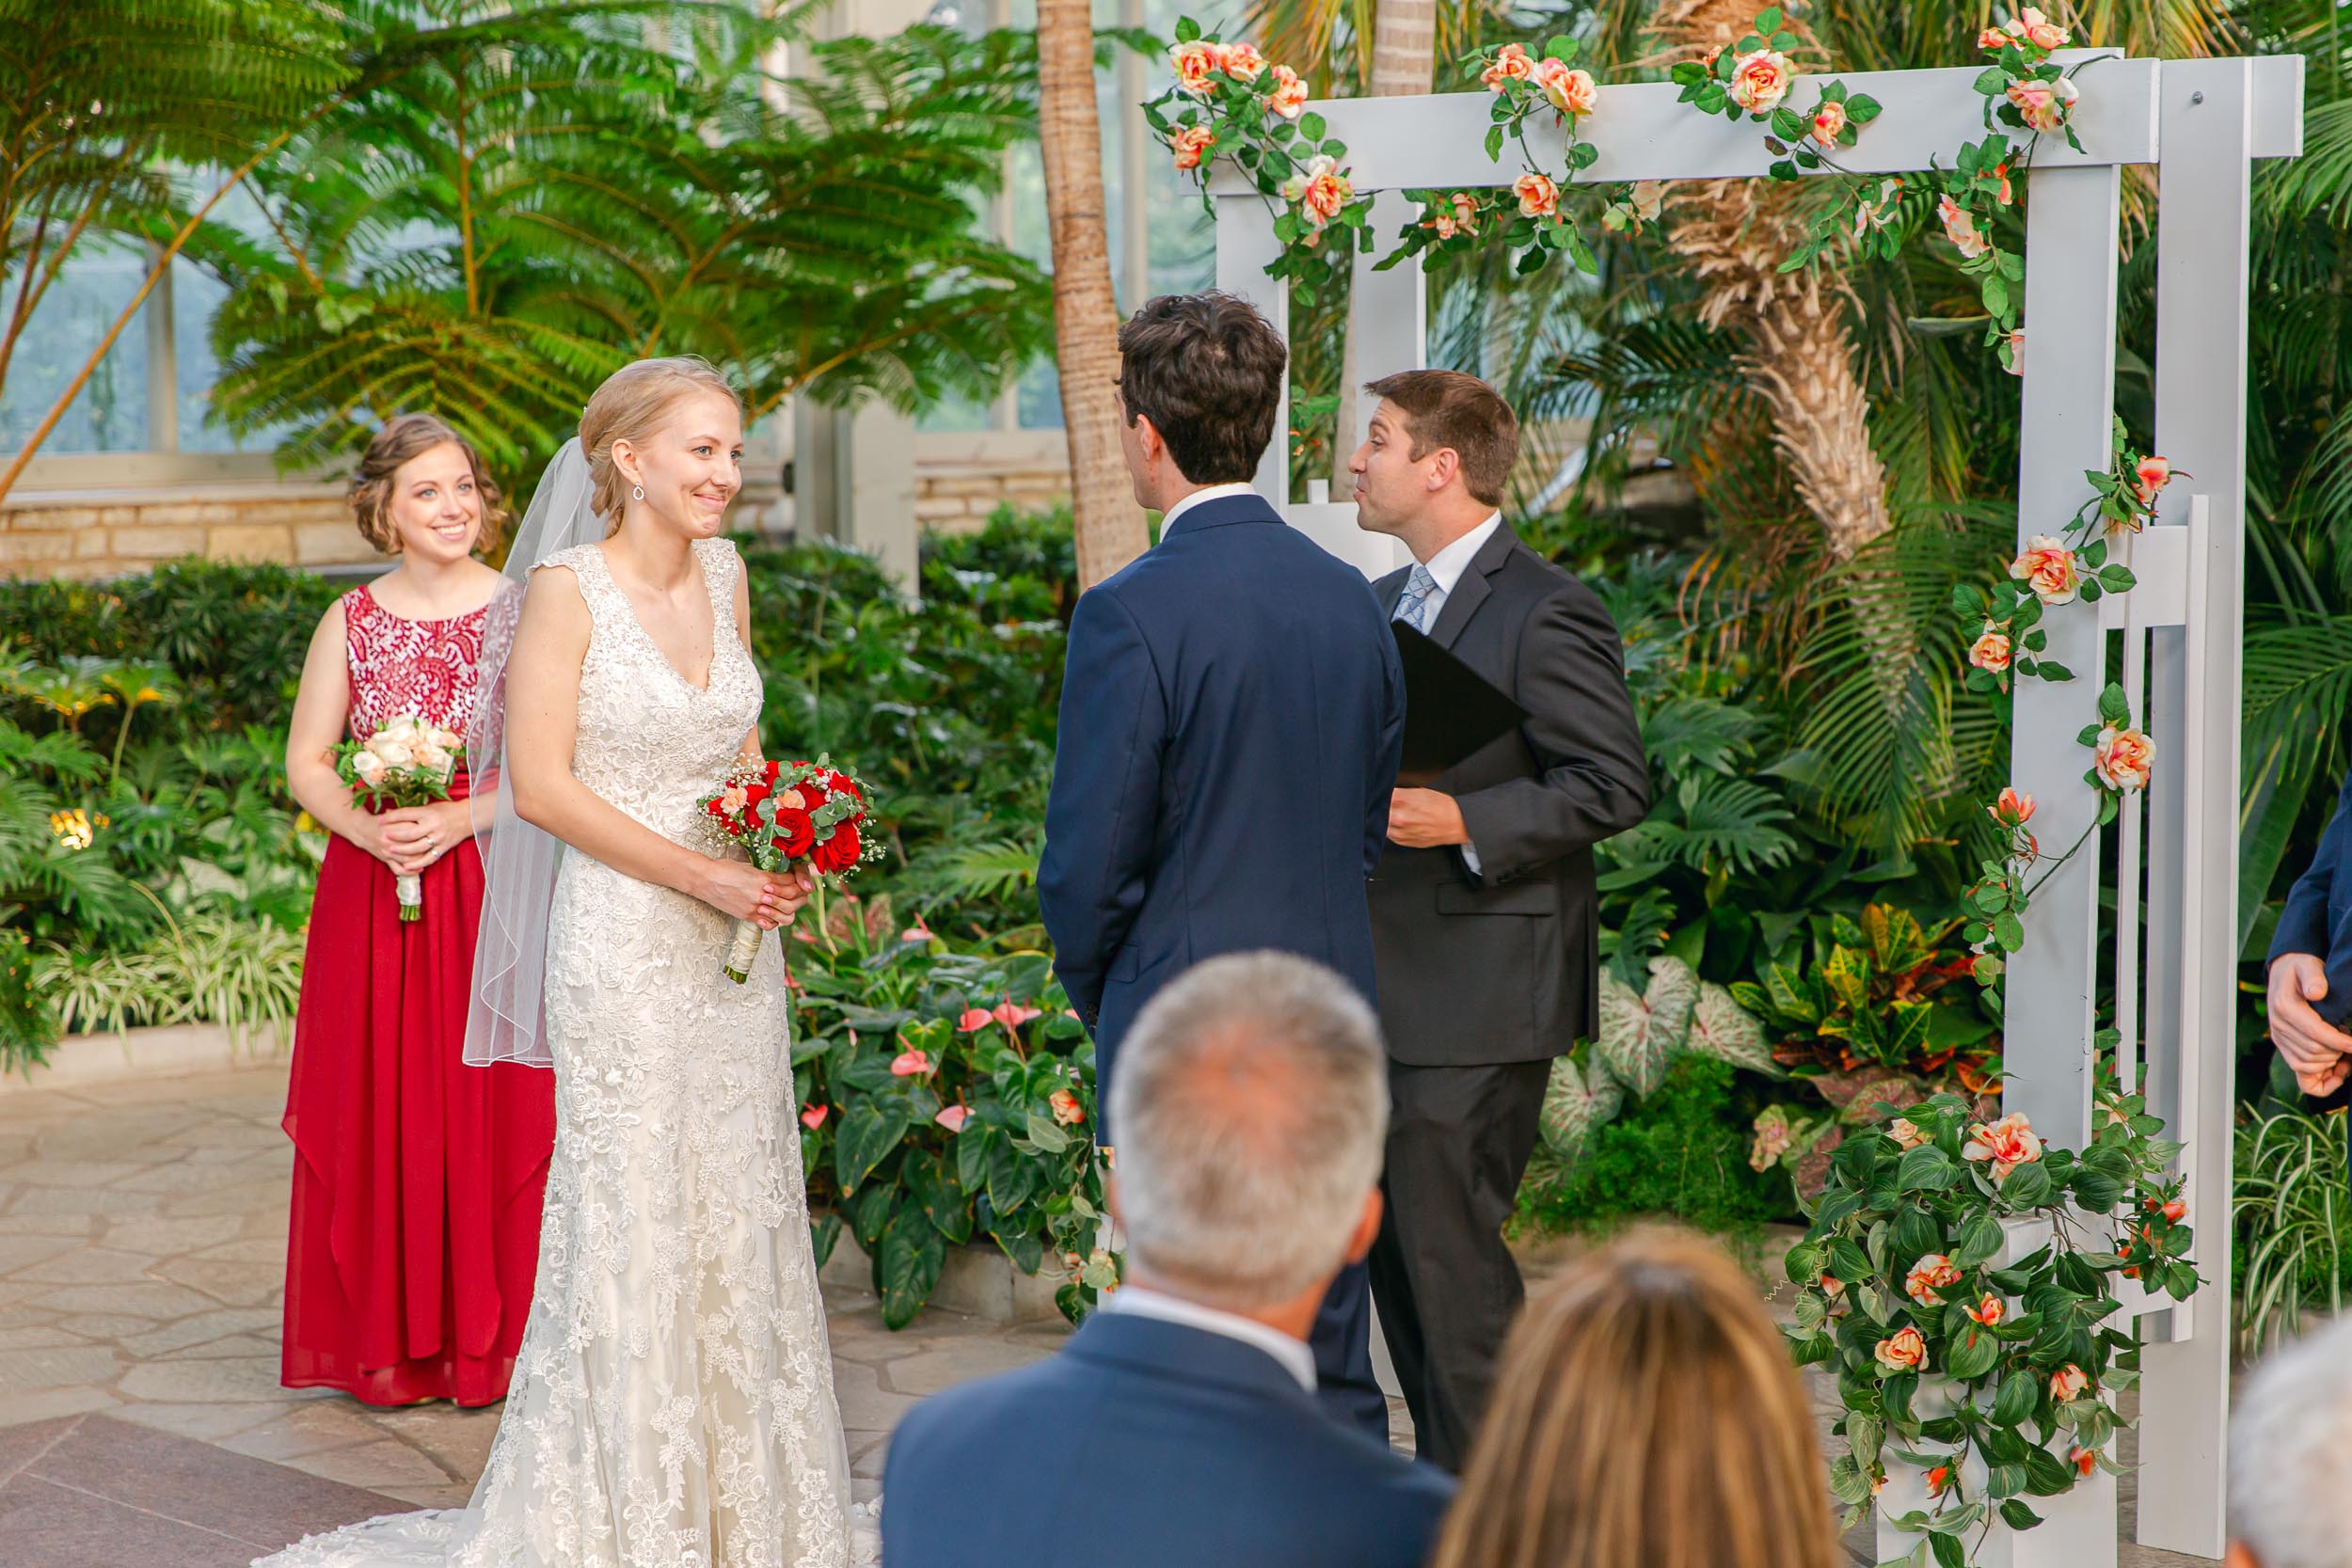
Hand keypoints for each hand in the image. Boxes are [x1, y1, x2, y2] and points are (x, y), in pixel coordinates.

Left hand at [378, 800, 470, 876]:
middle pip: (410, 832)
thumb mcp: (429, 807)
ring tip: (391, 850)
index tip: (379, 819)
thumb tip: (388, 813)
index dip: (391, 817)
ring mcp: (439, 838)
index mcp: (429, 813)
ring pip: (418, 847)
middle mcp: (434, 825)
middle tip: (383, 836)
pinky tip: (407, 866)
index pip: (406, 814)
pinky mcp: (444, 848)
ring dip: (403, 850)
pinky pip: (429, 857)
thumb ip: (411, 812)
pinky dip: (418, 863)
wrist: (468, 817)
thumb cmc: (446, 810)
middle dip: (395, 835)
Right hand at [697, 859, 813, 927]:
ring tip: (786, 903)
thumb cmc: (726, 868)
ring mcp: (756, 908)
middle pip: (793, 899)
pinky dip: (775, 920)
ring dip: (789, 909)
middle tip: (797, 891)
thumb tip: (783, 878)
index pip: (793, 882)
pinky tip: (773, 913)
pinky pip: (769, 924)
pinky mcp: (748, 916)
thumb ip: (769, 874)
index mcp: (765, 879)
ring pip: (786, 916)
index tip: (798, 879)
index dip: (799, 880)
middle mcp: (763, 895)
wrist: (706, 880)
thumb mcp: (751, 867)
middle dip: (799, 895)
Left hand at [1387, 788, 1468, 849]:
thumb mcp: (1419, 791)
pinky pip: (1389, 835)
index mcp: (1401, 800)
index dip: (1379, 795)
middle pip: (1378, 811)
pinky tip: (1401, 824)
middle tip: (1387, 805)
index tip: (1380, 795)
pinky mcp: (1402, 841)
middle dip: (1381, 808)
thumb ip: (1398, 793)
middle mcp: (1399, 817)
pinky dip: (1391, 829)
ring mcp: (1400, 831)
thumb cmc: (1440, 806)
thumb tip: (1384, 795)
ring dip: (1385, 820)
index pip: (1379, 796)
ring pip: (1381, 825)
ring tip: (1396, 815)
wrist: (1455, 823)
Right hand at [2268, 953, 2351, 1094]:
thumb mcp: (2308, 965)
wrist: (2283, 974)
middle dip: (2338, 1053)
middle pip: (2313, 1052)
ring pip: (2307, 1064)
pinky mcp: (2283, 1045)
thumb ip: (2313, 977)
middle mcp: (2278, 1026)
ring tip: (2347, 1057)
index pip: (2315, 1033)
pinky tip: (2335, 1071)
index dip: (2341, 1042)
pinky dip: (2318, 1078)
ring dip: (2330, 1065)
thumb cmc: (2300, 970)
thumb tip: (2317, 993)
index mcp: (2285, 1008)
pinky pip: (2299, 1071)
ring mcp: (2279, 1038)